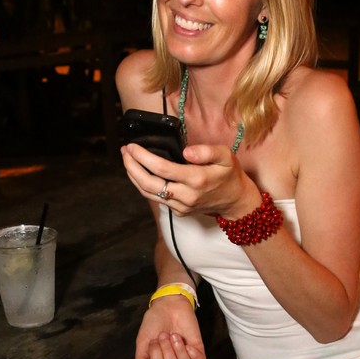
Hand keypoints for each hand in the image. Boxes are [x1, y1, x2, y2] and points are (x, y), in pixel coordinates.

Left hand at [121, 142, 259, 218]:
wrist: (235, 201)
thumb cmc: (229, 175)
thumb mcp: (226, 156)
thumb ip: (207, 151)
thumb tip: (186, 151)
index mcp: (196, 179)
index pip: (162, 168)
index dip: (143, 157)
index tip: (133, 146)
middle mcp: (186, 195)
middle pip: (149, 183)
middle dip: (132, 167)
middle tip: (124, 152)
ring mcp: (181, 206)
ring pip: (149, 193)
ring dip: (134, 176)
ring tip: (127, 160)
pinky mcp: (179, 212)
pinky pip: (156, 199)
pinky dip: (144, 185)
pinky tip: (140, 173)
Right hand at [135, 297, 205, 358]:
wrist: (168, 305)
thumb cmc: (154, 322)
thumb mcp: (142, 341)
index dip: (156, 355)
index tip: (154, 339)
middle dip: (167, 351)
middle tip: (164, 334)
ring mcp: (186, 356)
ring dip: (180, 352)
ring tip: (175, 336)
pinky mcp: (198, 348)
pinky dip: (194, 356)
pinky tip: (188, 345)